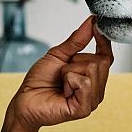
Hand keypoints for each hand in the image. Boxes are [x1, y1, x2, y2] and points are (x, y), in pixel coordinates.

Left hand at [9, 16, 112, 131]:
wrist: (25, 101)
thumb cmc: (39, 81)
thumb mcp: (58, 54)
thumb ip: (77, 40)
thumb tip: (91, 22)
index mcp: (92, 77)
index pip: (107, 56)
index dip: (103, 40)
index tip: (97, 25)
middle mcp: (95, 89)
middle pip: (100, 61)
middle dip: (76, 61)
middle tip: (62, 72)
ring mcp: (91, 100)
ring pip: (92, 70)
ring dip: (70, 72)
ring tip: (61, 82)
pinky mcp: (84, 109)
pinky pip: (85, 83)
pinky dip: (69, 82)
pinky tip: (63, 91)